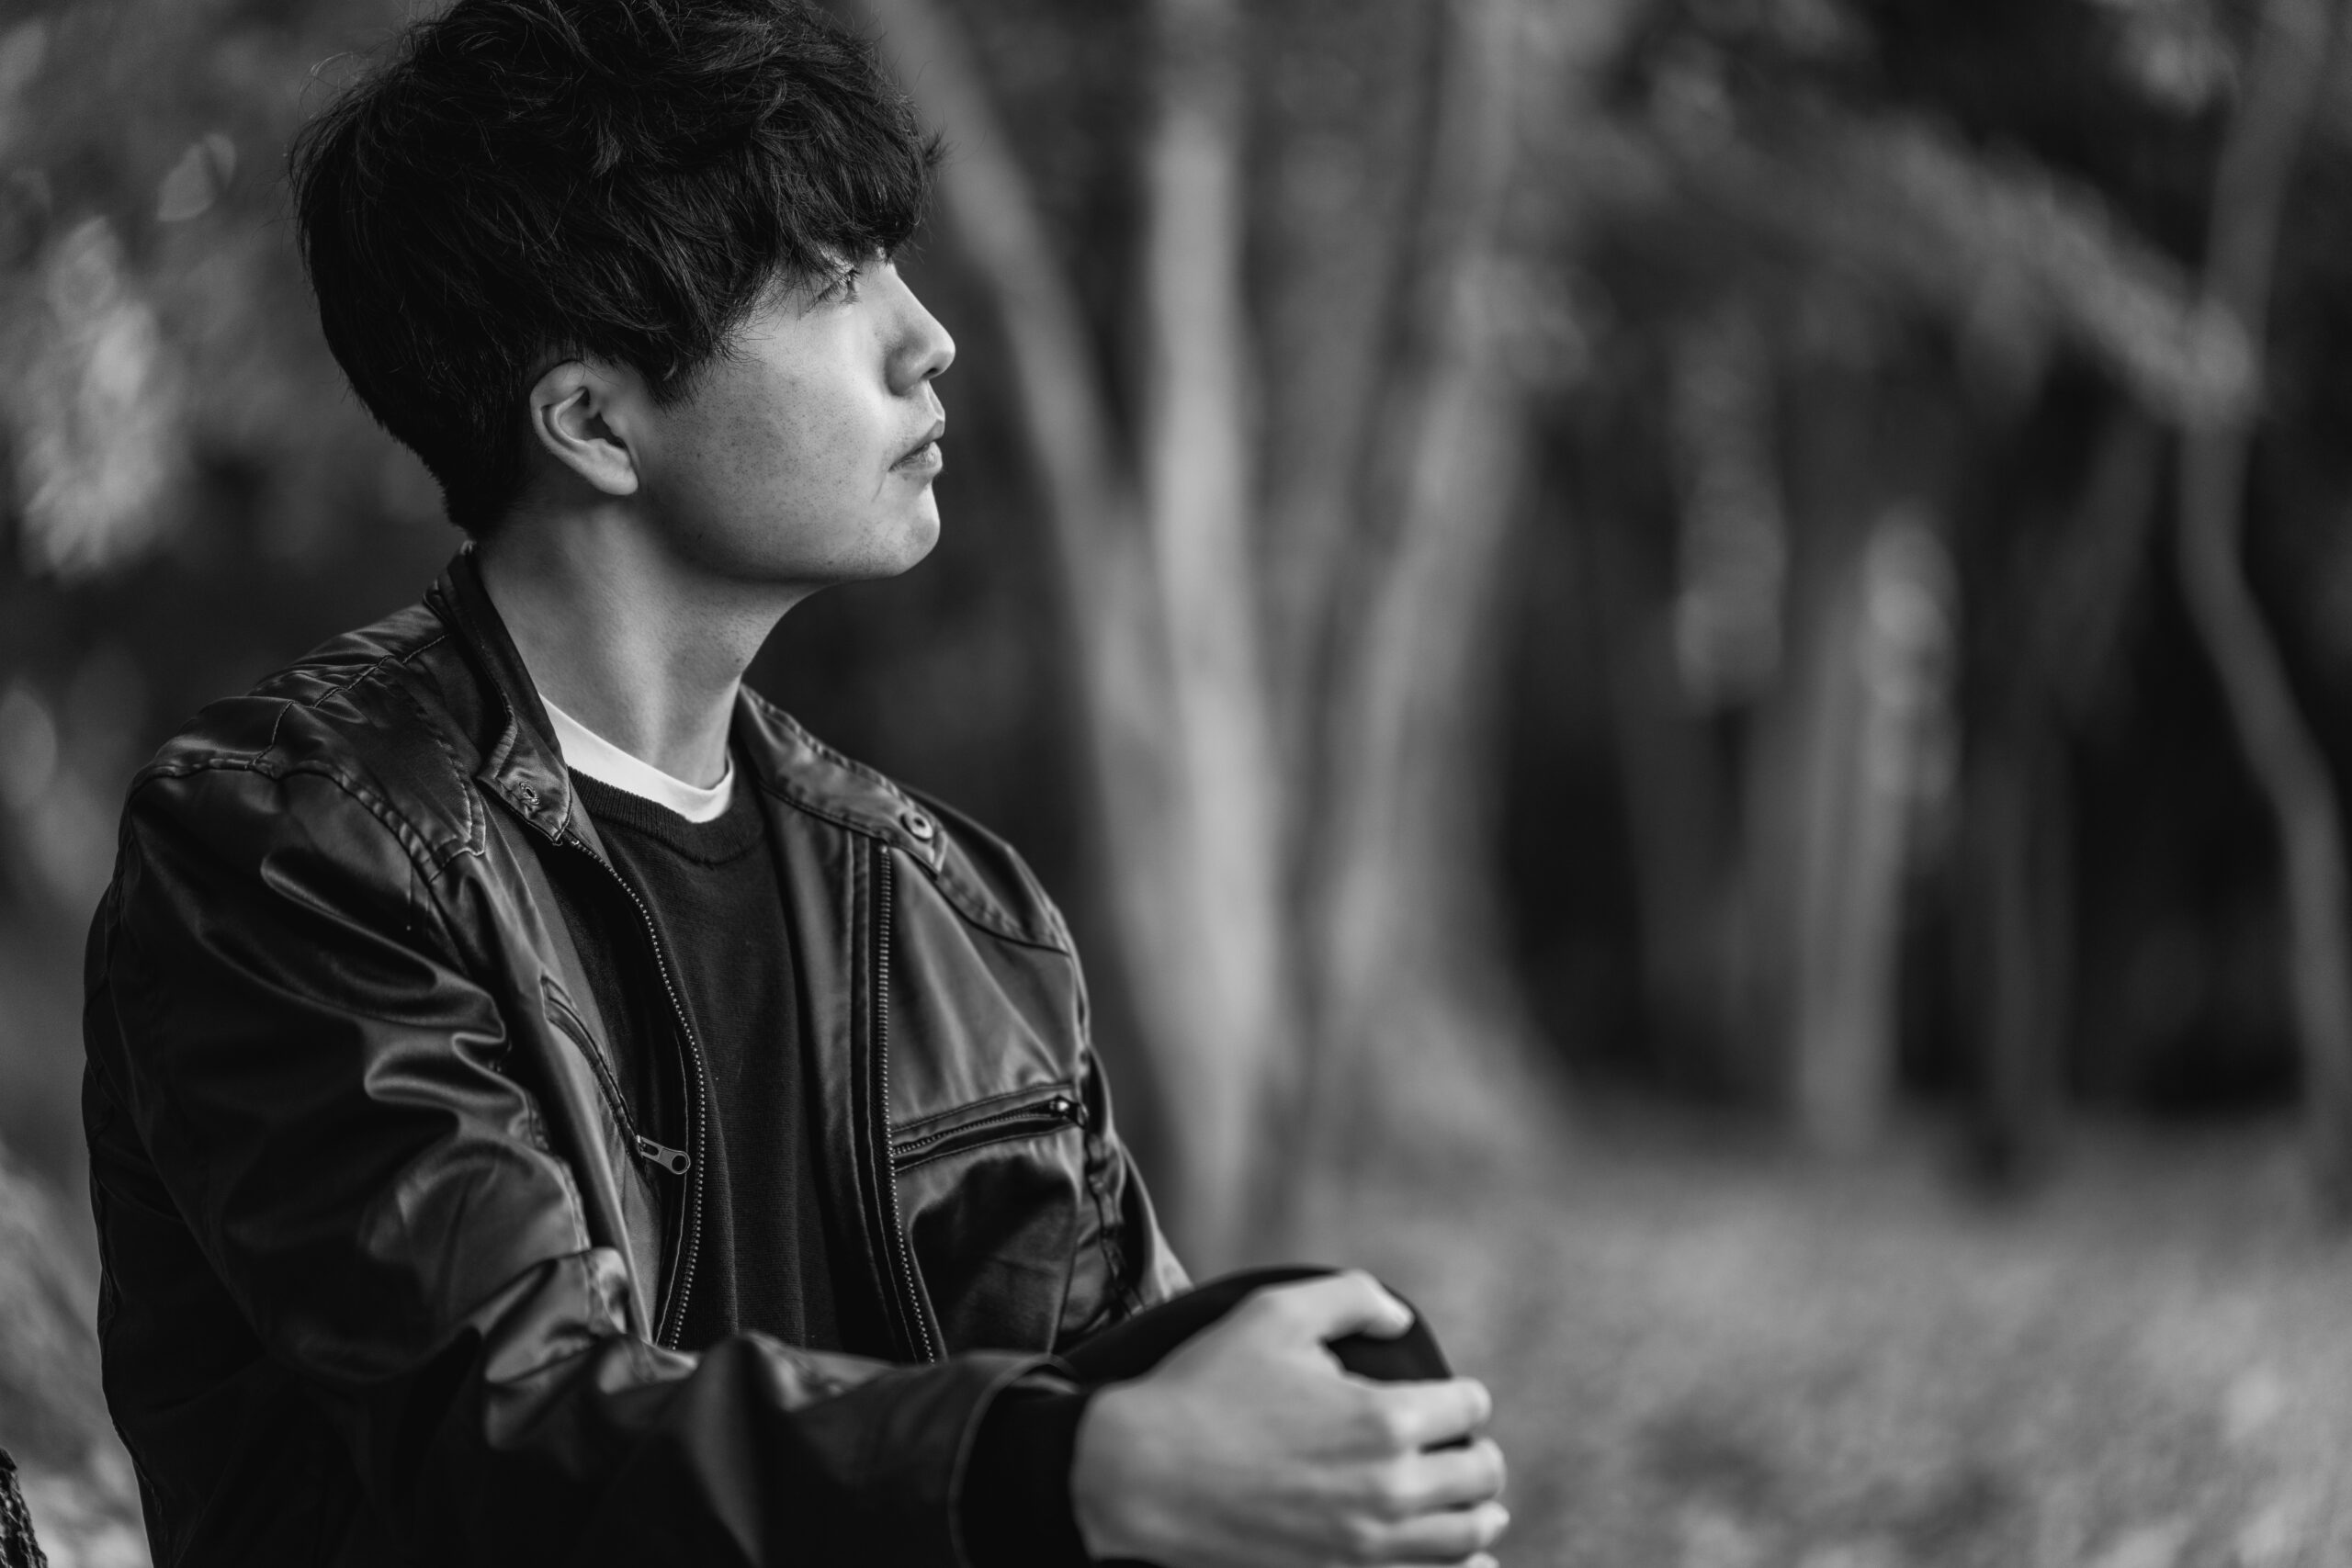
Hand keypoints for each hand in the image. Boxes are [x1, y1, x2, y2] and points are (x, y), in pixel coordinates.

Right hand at [1069, 1271, 1508, 1567]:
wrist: (1141, 1476)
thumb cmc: (1205, 1389)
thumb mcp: (1275, 1312)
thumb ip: (1352, 1297)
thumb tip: (1399, 1318)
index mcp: (1385, 1418)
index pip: (1468, 1407)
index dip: (1461, 1396)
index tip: (1447, 1399)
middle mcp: (1390, 1488)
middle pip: (1480, 1476)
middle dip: (1477, 1455)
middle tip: (1461, 1449)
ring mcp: (1368, 1546)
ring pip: (1467, 1539)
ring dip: (1479, 1517)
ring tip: (1476, 1508)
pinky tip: (1462, 1562)